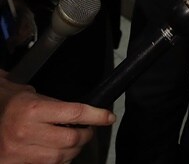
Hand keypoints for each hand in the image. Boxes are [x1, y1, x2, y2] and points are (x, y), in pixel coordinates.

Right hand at [0, 72, 114, 162]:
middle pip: (70, 139)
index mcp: (33, 110)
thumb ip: (60, 107)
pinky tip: (57, 152)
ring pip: (60, 158)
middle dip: (85, 136)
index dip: (96, 116)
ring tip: (73, 143)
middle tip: (88, 130)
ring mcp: (17, 151)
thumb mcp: (37, 96)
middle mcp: (25, 131)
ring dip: (73, 151)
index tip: (109, 117)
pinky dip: (57, 162)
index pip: (75, 113)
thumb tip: (87, 116)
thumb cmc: (14, 104)